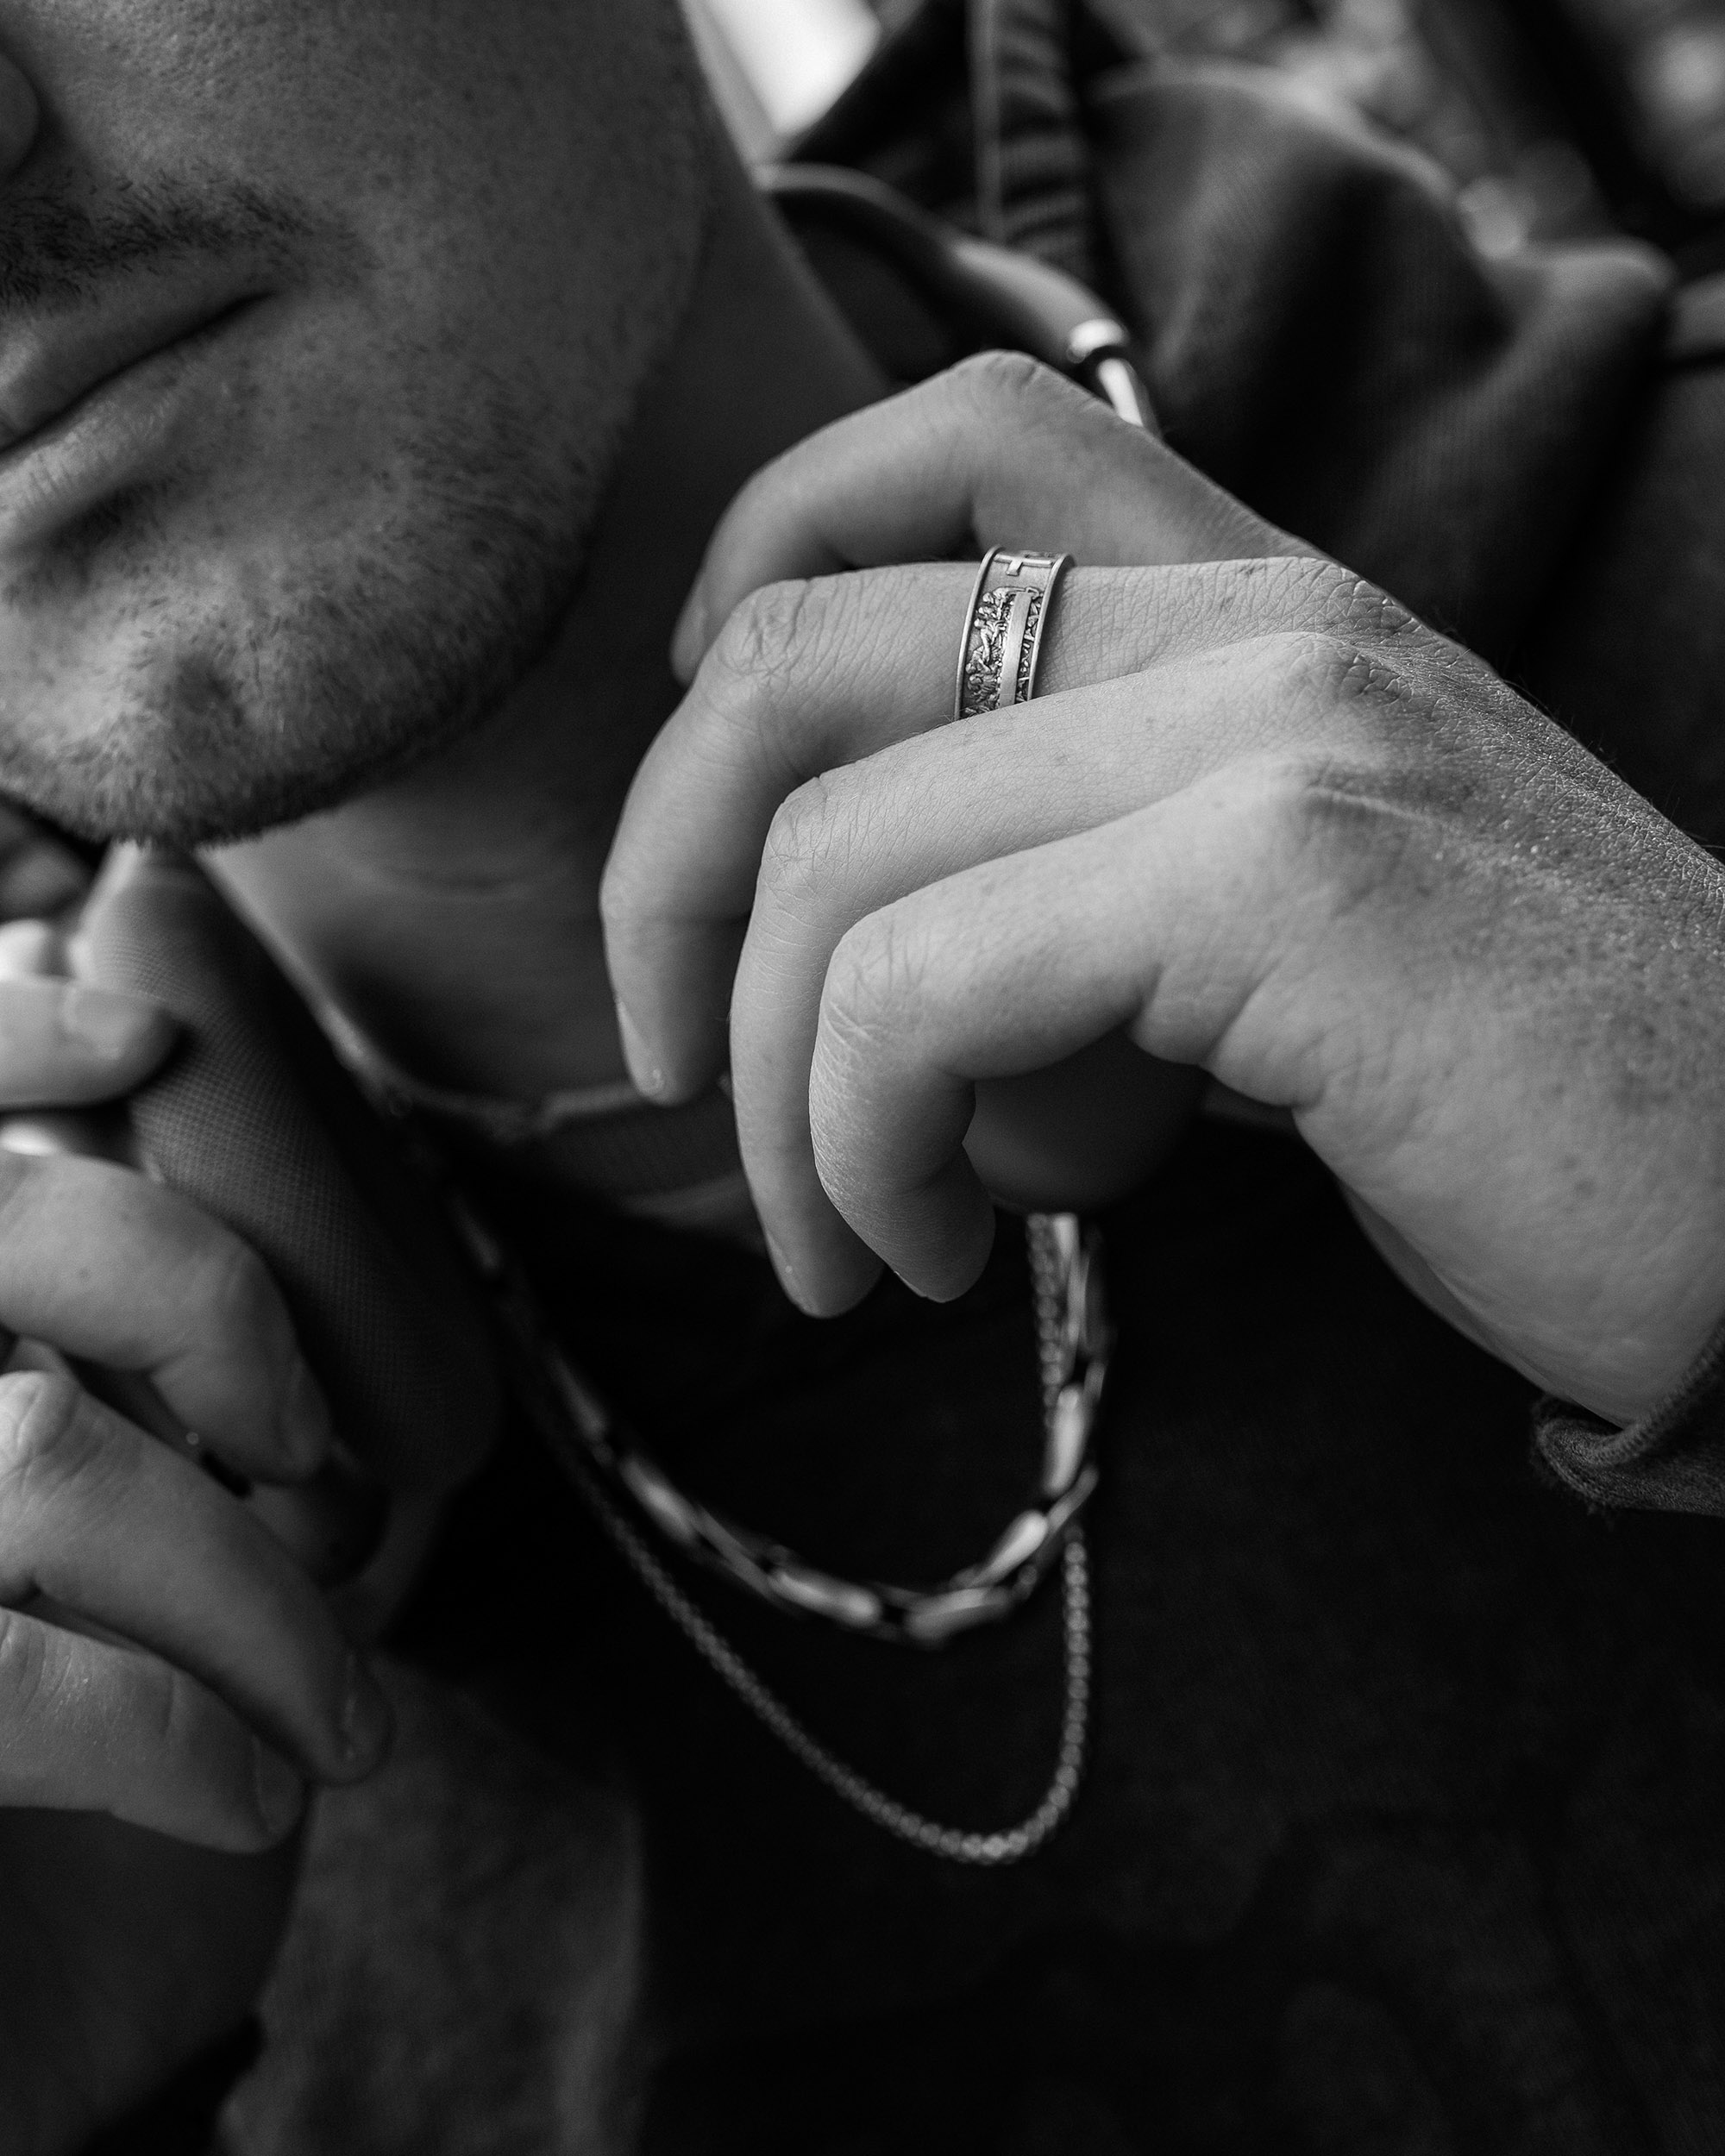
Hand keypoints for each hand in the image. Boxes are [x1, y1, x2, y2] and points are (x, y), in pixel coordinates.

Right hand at [0, 887, 393, 2153]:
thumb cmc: (37, 1770)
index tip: (152, 1039)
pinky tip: (254, 1791)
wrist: (3, 2041)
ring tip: (343, 1714)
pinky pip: (13, 1682)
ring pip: (45, 1464)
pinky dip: (183, 1731)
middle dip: (211, 1312)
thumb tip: (174, 1114)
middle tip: (313, 1452)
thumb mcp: (91, 1535)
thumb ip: (94, 1354)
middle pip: (8, 1240)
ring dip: (256, 1591)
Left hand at [604, 353, 1724, 1425]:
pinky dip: (866, 1144)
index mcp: (1264, 602)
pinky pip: (919, 985)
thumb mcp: (1280, 945)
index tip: (722, 829)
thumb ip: (1099, 882)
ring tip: (852, 1238)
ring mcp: (1280, 723)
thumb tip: (868, 974)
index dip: (743, 608)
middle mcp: (1265, 615)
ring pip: (835, 850)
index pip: (936, 460)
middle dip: (666, 883)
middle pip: (796, 652)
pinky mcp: (1288, 875)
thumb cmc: (1519, 1110)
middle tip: (680, 1075)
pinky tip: (945, 1250)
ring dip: (776, 1088)